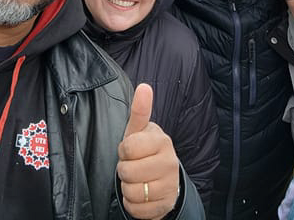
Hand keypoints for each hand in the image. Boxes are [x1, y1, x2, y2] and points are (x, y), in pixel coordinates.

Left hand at [117, 84, 179, 218]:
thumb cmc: (145, 151)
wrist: (164, 179)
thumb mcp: (139, 132)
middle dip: (124, 170)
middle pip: (127, 172)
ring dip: (127, 188)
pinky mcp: (164, 206)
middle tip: (133, 166)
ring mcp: (169, 186)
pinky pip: (136, 209)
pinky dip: (133, 204)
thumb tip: (144, 86)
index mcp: (162, 141)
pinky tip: (141, 195)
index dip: (123, 151)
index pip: (128, 147)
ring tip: (137, 180)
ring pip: (132, 192)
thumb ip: (139, 111)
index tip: (130, 150)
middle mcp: (170, 163)